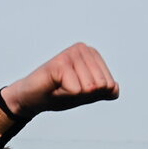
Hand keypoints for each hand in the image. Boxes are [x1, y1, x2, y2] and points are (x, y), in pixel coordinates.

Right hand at [2, 43, 118, 117]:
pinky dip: (65, 95)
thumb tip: (114, 88)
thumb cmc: (58, 94)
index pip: (110, 85)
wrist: (33, 99)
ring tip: (60, 87)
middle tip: (67, 89)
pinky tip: (55, 86)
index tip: (76, 89)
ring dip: (73, 95)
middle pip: (101, 86)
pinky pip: (76, 90)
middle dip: (84, 95)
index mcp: (93, 54)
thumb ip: (103, 92)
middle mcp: (84, 49)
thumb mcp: (86, 95)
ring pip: (89, 88)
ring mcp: (72, 53)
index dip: (93, 95)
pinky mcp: (61, 62)